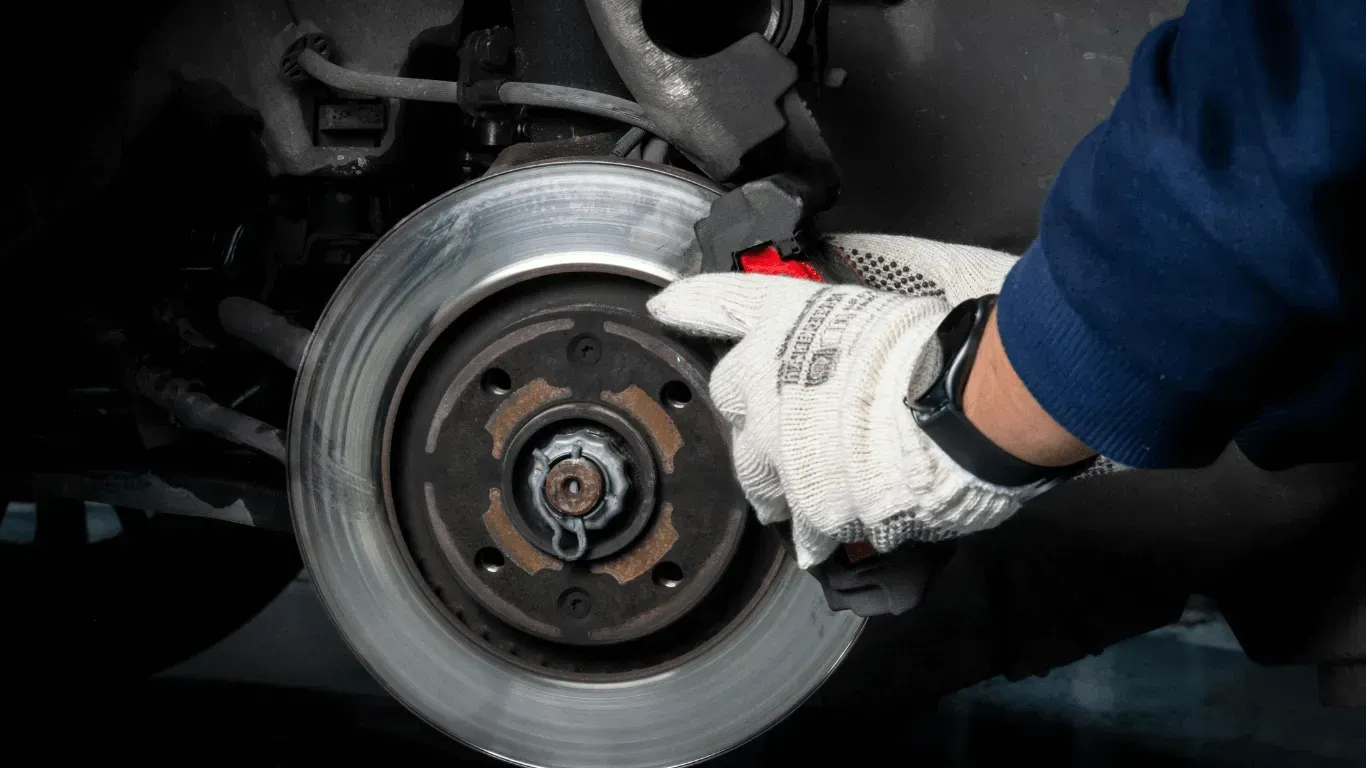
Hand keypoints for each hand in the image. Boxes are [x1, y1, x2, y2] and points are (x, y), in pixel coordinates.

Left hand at [647, 235, 1031, 566]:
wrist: (962, 410)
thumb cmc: (942, 344)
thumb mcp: (903, 296)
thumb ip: (866, 312)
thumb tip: (872, 318)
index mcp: (788, 321)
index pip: (724, 302)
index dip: (692, 304)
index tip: (667, 307)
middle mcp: (766, 381)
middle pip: (732, 397)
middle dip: (755, 412)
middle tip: (790, 422)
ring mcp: (779, 446)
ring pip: (758, 471)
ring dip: (780, 480)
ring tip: (811, 486)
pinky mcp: (805, 501)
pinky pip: (804, 523)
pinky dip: (821, 528)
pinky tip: (842, 528)